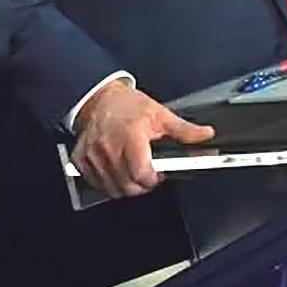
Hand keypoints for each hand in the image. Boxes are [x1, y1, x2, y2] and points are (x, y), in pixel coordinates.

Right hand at [71, 79, 214, 197]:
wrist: (100, 97)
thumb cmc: (128, 105)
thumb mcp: (160, 114)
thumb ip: (183, 129)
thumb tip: (205, 135)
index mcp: (131, 136)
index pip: (142, 174)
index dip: (153, 180)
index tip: (157, 175)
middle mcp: (110, 147)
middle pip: (128, 186)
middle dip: (142, 185)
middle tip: (147, 173)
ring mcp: (93, 155)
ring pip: (112, 189)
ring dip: (126, 186)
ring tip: (133, 171)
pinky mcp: (81, 160)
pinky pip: (97, 184)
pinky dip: (108, 183)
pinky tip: (117, 171)